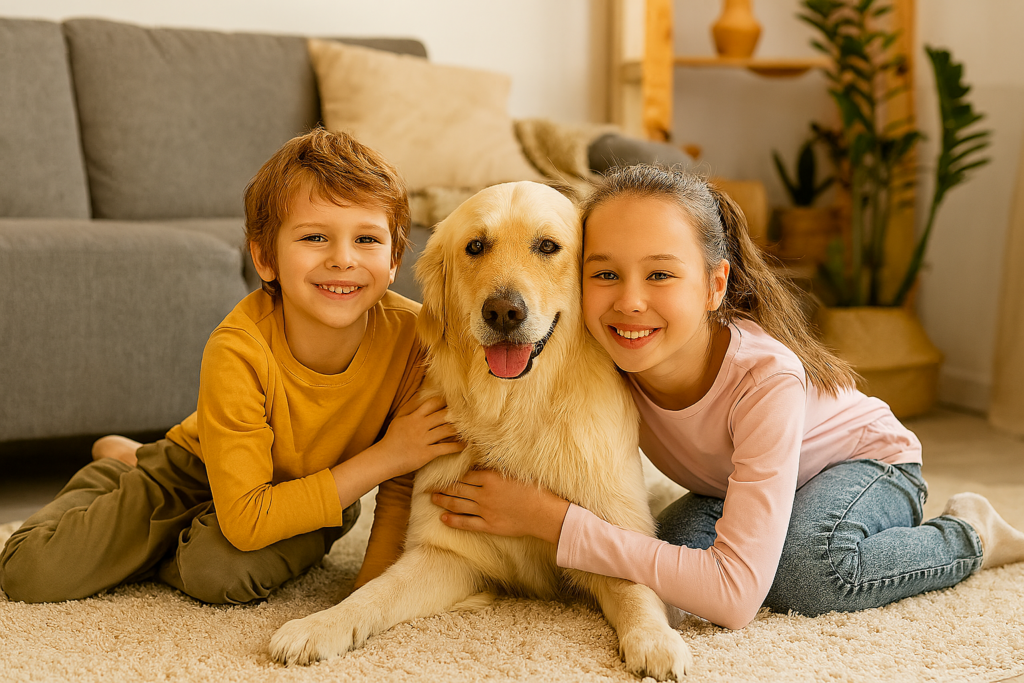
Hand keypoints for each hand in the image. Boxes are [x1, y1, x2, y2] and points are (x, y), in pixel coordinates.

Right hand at [377, 394, 462, 474]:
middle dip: (456, 414)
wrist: (385, 458)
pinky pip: (445, 448)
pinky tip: (464, 445)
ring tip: (470, 428)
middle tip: (469, 414)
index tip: (455, 401)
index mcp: (414, 417)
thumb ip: (410, 409)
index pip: (432, 404)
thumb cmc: (392, 439)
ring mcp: (423, 440)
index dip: (444, 401)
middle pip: (442, 416)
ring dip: (460, 429)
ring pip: (446, 430)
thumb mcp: (398, 420)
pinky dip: (457, 446)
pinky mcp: (426, 453)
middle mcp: (420, 426)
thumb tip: (420, 398)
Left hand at [431, 469, 569, 544]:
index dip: (451, 473)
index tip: (441, 471)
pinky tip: (443, 518)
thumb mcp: (516, 472)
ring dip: (443, 501)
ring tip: (432, 498)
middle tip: (428, 485)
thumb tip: (483, 460)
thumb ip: (498, 467)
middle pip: (457, 488)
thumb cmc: (535, 490)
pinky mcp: (489, 525)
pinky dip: (453, 521)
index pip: (465, 474)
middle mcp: (484, 494)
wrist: (545, 514)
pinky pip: (467, 523)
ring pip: (458, 505)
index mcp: (491, 478)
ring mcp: (485, 511)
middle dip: (441, 486)